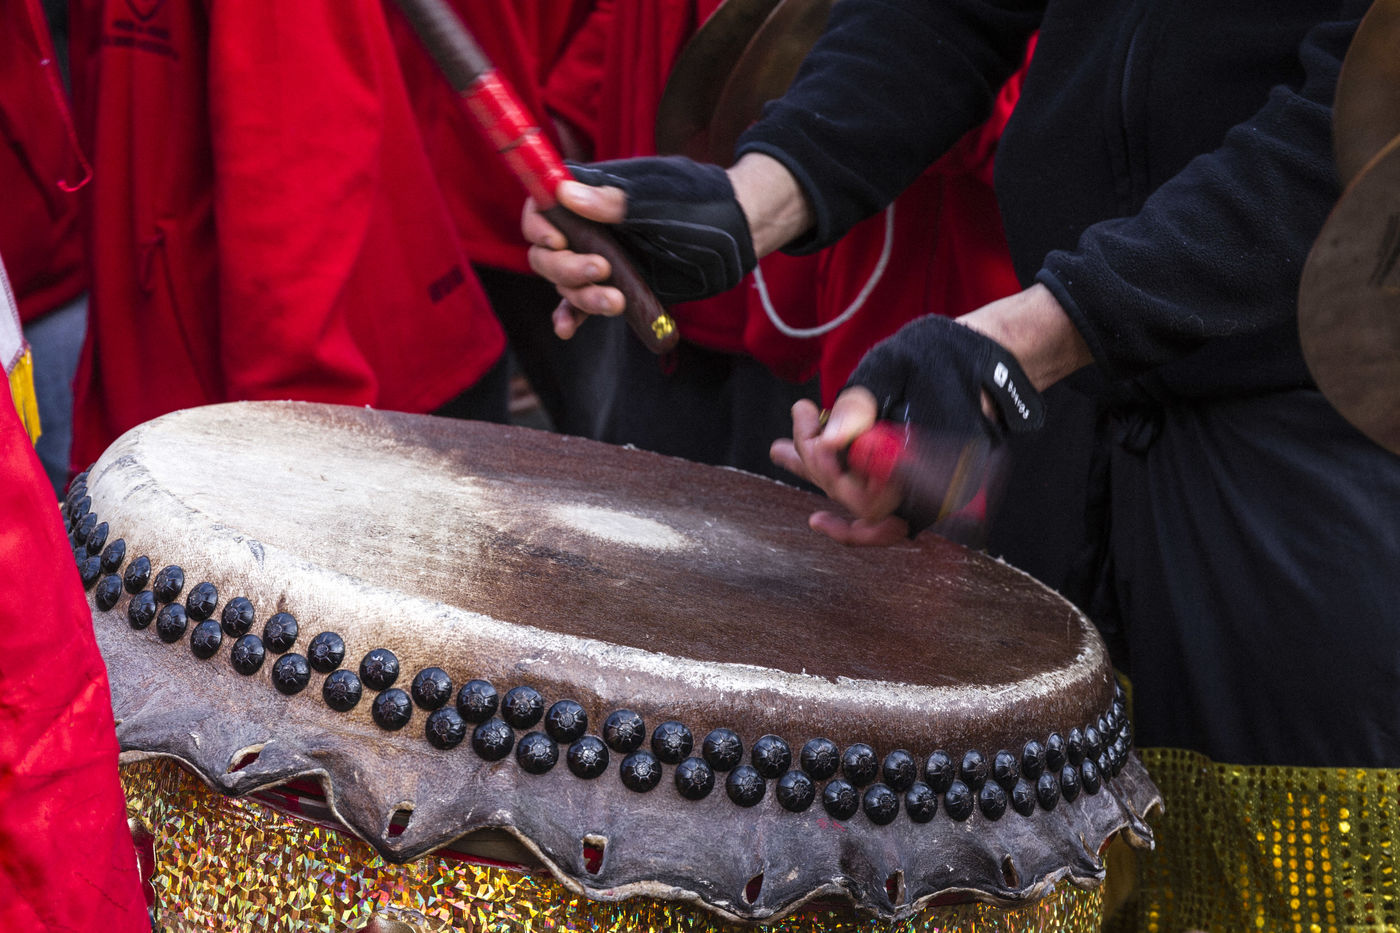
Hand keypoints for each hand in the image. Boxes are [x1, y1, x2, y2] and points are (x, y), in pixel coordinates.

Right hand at [523, 156, 755, 338]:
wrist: (738, 235)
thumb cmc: (702, 204)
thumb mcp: (659, 199)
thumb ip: (614, 201)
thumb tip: (565, 192)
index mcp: (593, 195)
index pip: (544, 205)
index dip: (538, 224)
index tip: (556, 240)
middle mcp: (590, 227)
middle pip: (548, 252)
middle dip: (566, 267)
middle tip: (603, 271)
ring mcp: (602, 258)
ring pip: (566, 282)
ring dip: (581, 296)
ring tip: (617, 301)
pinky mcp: (616, 287)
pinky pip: (582, 304)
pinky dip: (571, 316)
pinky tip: (566, 331)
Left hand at [772, 313, 1051, 545]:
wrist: (992, 357)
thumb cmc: (948, 356)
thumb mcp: (897, 365)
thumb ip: (862, 402)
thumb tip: (828, 440)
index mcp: (936, 470)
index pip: (870, 497)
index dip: (830, 467)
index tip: (810, 419)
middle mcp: (935, 495)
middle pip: (859, 501)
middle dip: (818, 460)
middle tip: (801, 412)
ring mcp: (928, 494)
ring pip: (862, 502)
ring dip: (820, 474)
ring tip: (781, 450)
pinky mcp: (918, 484)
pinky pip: (875, 497)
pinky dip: (840, 480)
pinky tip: (806, 464)